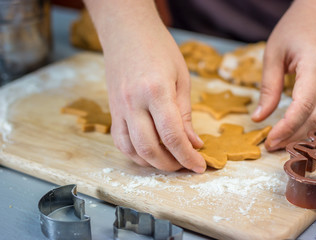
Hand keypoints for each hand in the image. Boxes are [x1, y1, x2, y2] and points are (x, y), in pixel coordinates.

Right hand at [101, 13, 204, 172]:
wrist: (126, 31)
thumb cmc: (159, 49)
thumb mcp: (181, 78)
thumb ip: (185, 114)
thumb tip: (194, 142)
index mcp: (156, 91)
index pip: (172, 135)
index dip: (188, 156)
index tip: (199, 166)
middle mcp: (133, 103)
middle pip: (150, 148)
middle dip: (171, 164)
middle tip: (186, 164)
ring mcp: (119, 108)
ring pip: (132, 150)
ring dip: (152, 163)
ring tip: (169, 161)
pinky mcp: (112, 110)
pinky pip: (120, 141)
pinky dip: (135, 154)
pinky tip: (149, 153)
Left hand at [251, 0, 315, 149]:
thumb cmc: (294, 29)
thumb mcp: (273, 54)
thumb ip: (267, 88)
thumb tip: (258, 118)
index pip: (303, 106)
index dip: (286, 128)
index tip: (269, 140)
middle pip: (315, 118)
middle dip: (292, 136)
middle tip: (270, 146)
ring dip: (301, 134)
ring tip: (279, 142)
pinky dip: (310, 125)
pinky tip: (294, 130)